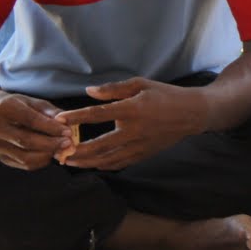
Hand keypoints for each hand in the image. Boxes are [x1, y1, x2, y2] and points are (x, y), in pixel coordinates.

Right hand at [0, 93, 70, 170]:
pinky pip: (25, 164)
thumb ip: (51, 112)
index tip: (68, 132)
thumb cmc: (20, 106)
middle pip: (26, 140)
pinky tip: (51, 153)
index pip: (30, 120)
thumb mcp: (34, 102)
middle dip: (51, 144)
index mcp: (5, 108)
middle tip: (69, 144)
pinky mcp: (2, 157)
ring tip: (62, 149)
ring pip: (25, 156)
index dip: (51, 128)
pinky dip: (42, 161)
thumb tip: (67, 125)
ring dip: (47, 154)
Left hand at [54, 78, 200, 170]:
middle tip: (58, 152)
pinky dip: (103, 165)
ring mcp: (140, 145)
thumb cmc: (165, 94)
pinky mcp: (144, 154)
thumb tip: (88, 91)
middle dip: (76, 150)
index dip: (77, 117)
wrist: (192, 114)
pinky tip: (92, 164)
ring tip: (69, 161)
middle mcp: (134, 130)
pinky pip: (120, 163)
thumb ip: (113, 89)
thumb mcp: (141, 84)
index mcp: (132, 109)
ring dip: (86, 162)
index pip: (98, 114)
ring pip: (108, 159)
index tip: (60, 119)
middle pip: (99, 145)